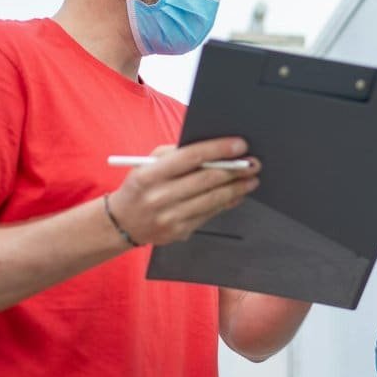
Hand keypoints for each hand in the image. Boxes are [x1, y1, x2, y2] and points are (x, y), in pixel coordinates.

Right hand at [106, 138, 259, 245]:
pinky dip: (227, 203)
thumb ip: (175, 154)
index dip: (218, 150)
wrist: (123, 222)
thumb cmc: (141, 185)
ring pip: (212, 199)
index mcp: (149, 174)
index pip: (191, 157)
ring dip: (236, 188)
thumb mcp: (148, 163)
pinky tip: (237, 194)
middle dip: (234, 170)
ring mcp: (169, 217)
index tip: (240, 145)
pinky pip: (209, 214)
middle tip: (253, 163)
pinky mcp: (179, 232)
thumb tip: (213, 150)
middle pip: (206, 180)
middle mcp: (159, 197)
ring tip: (251, 179)